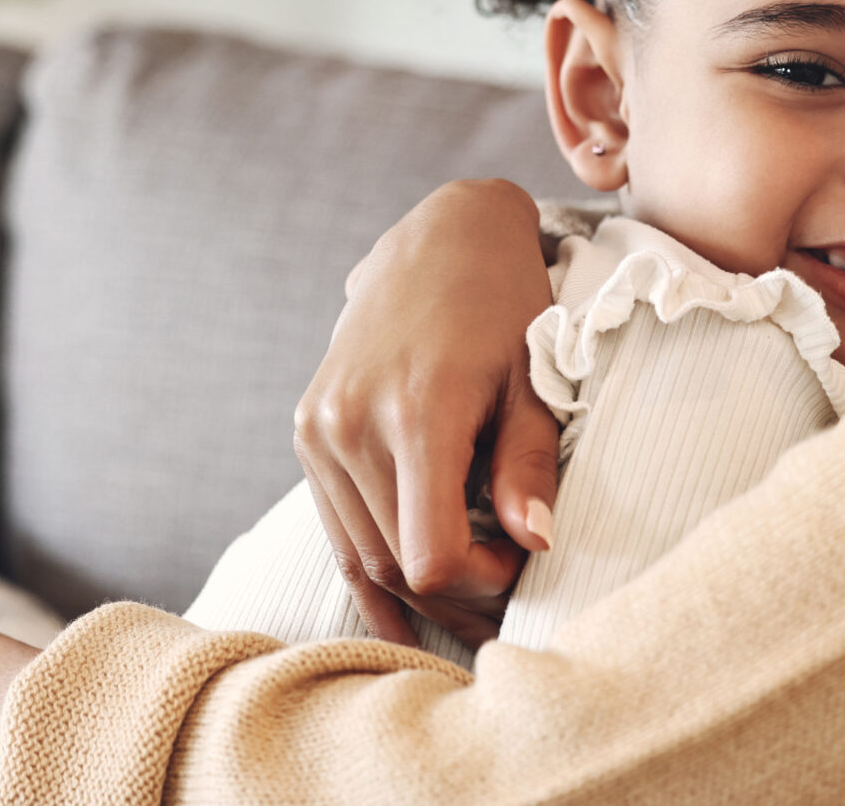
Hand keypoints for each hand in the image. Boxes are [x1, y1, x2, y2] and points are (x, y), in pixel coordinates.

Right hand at [295, 178, 560, 646]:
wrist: (441, 236)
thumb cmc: (504, 305)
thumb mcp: (532, 380)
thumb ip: (528, 462)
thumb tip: (538, 542)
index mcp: (415, 410)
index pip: (431, 555)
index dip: (481, 583)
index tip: (523, 565)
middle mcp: (351, 423)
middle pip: (394, 563)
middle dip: (455, 598)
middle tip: (508, 601)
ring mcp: (319, 428)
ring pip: (360, 555)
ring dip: (413, 593)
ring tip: (470, 599)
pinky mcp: (307, 430)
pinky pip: (336, 524)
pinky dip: (370, 566)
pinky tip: (403, 608)